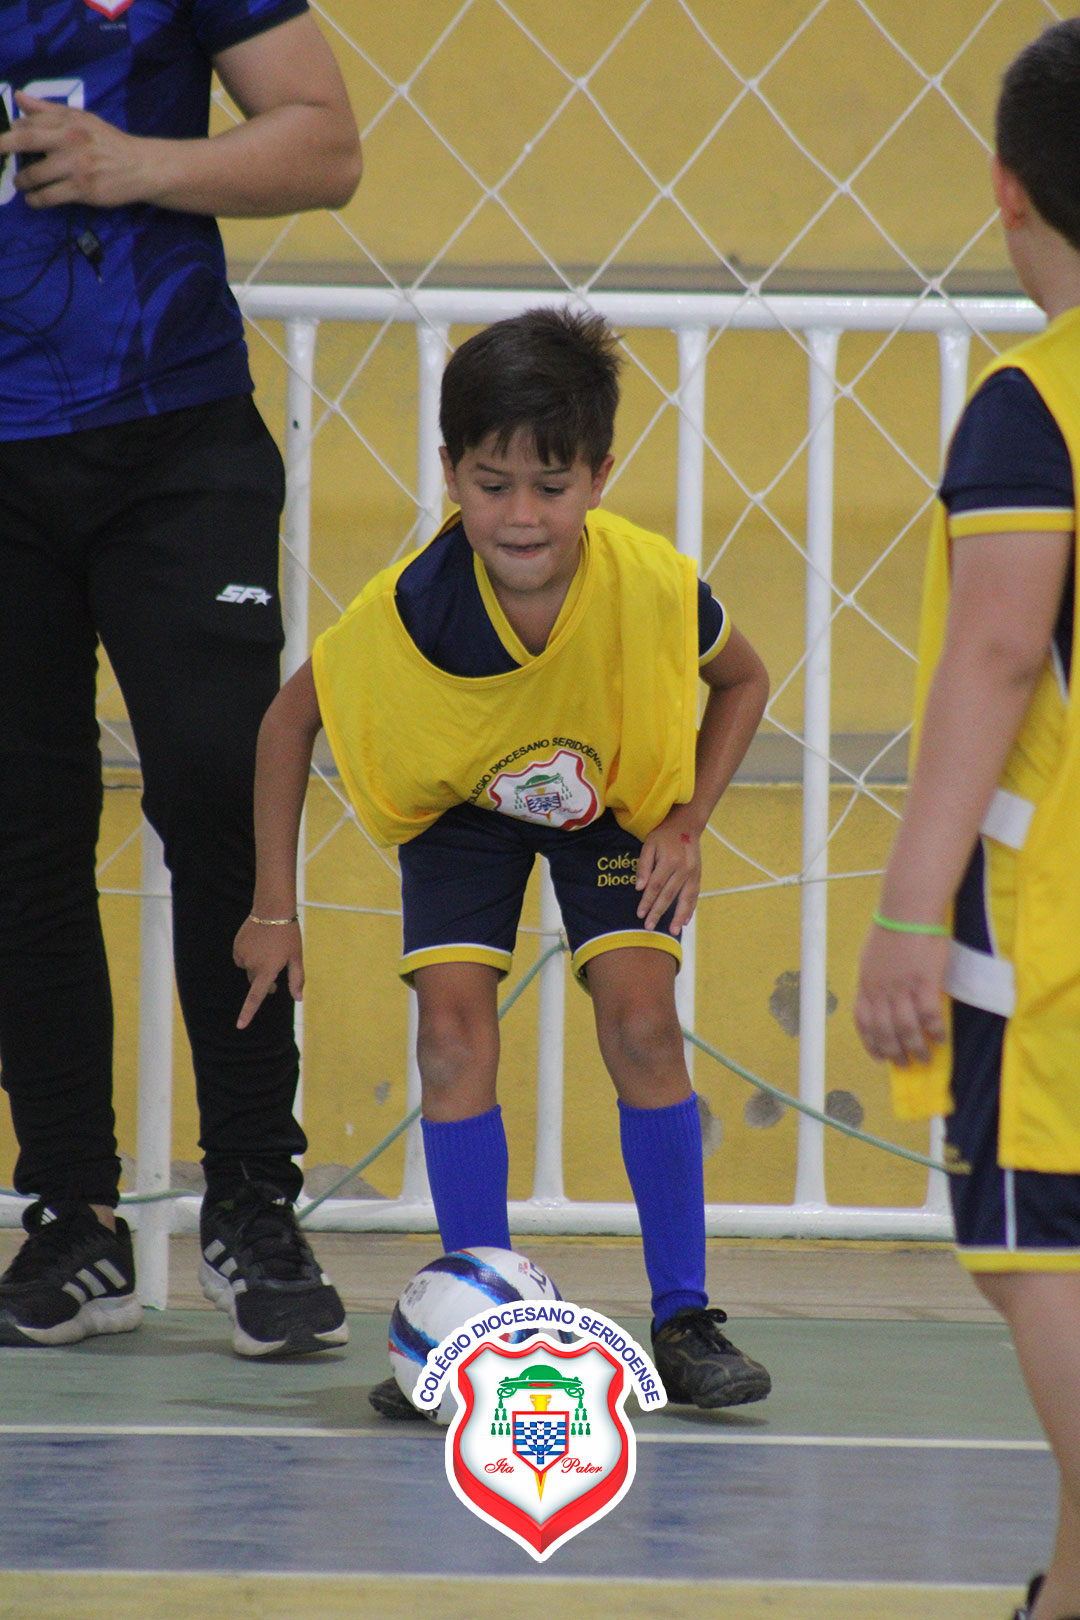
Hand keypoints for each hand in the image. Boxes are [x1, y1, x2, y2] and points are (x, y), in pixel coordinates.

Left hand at [1, 92, 148, 207]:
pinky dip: (36, 200)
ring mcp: (75, 166)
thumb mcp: (81, 119)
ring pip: (35, 175)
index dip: (8, 132)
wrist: (141, 167)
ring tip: (21, 185)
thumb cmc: (109, 143)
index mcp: (68, 122)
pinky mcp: (83, 189)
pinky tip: (33, 200)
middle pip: (25, 141)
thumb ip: (48, 110)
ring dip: (22, 182)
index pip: (29, 123)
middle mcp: (69, 141)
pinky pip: (50, 196)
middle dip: (1, 147)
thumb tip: (18, 97)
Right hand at [233, 917, 303, 1029]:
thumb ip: (297, 980)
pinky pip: (242, 958)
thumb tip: (298, 999)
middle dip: (265, 981)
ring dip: (257, 966)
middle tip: (277, 968)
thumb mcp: (296, 957)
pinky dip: (249, 956)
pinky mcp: (236, 947)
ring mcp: (242, 955)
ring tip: (268, 949)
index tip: (240, 1026)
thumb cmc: (288, 934)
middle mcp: (252, 965)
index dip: (248, 1013)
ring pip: (249, 969)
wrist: (272, 909)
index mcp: (268, 970)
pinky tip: (258, 944)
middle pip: (256, 982)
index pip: (256, 997)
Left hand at [634, 810, 701, 934]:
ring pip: (685, 898)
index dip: (647, 901)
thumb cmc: (663, 835)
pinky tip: (685, 921)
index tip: (639, 914)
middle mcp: (684, 868)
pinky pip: (694, 895)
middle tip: (649, 927)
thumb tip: (639, 887)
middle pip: (669, 895)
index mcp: (670, 860)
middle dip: (658, 912)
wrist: (686, 824)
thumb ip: (644, 866)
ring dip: (678, 916)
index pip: (655, 885)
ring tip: (673, 931)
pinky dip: (690, 909)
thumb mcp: (648, 845)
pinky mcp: (699, 875)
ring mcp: (693, 873)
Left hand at [853, 925, 948, 1065]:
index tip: (879, 1057)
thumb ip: (875, 980)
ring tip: (924, 1058)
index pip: (863, 1022)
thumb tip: (881, 998)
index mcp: (865, 984)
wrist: (908, 910)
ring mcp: (902, 987)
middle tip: (905, 1064)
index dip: (870, 1042)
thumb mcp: (872, 958)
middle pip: (885, 1031)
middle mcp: (880, 990)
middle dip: (894, 1052)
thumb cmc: (892, 929)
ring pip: (906, 1028)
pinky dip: (935, 1031)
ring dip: (916, 1047)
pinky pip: (929, 1015)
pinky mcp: (925, 982)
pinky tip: (941, 1039)